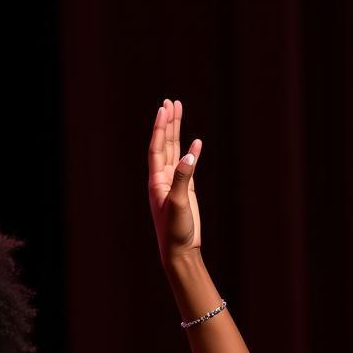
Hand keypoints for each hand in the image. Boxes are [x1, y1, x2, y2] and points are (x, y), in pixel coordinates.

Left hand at [147, 99, 202, 263]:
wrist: (179, 250)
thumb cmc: (174, 231)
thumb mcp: (178, 204)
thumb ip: (183, 179)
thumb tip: (189, 155)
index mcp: (156, 181)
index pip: (157, 148)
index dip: (160, 128)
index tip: (165, 108)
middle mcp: (163, 179)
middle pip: (164, 145)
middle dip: (168, 123)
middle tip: (170, 102)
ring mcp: (174, 184)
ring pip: (174, 152)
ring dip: (176, 133)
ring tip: (178, 112)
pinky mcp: (185, 191)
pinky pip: (187, 166)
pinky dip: (191, 153)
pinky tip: (196, 143)